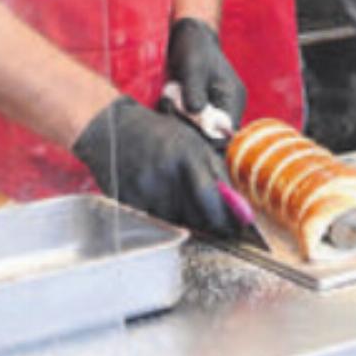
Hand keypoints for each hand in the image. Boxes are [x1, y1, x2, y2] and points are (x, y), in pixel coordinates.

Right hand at [72, 97, 236, 235]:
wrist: (115, 128)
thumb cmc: (162, 137)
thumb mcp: (195, 145)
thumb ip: (218, 176)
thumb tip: (240, 211)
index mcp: (188, 156)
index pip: (212, 203)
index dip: (225, 221)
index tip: (233, 228)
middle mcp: (166, 174)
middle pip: (196, 219)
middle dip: (206, 221)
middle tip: (205, 211)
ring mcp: (145, 189)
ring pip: (176, 224)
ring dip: (183, 219)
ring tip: (175, 196)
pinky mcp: (127, 200)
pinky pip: (154, 223)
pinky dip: (161, 218)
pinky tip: (158, 199)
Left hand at [166, 18, 246, 125]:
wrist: (188, 37)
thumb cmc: (194, 49)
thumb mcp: (193, 67)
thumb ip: (195, 90)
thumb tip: (195, 113)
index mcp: (232, 99)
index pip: (227, 132)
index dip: (208, 136)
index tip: (187, 125)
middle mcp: (225, 109)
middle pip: (211, 135)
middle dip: (190, 127)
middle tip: (173, 109)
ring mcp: (211, 110)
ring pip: (196, 129)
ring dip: (180, 120)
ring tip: (169, 100)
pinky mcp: (198, 109)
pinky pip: (187, 122)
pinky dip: (176, 115)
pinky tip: (168, 100)